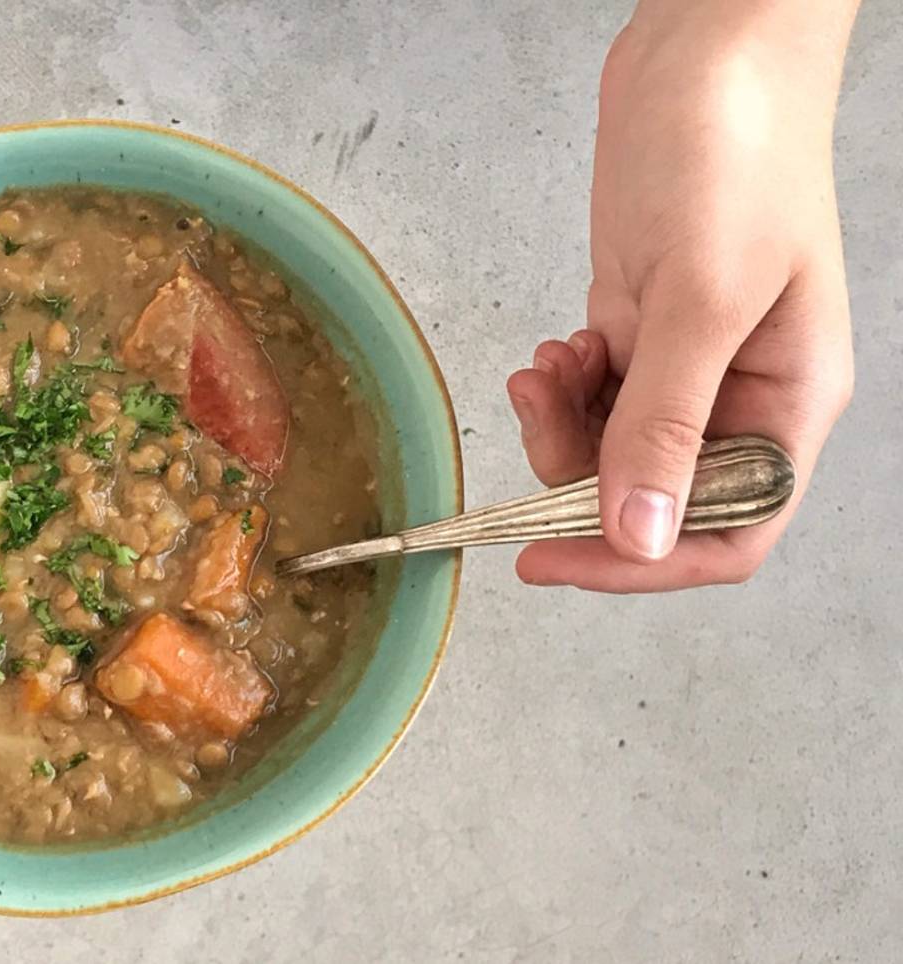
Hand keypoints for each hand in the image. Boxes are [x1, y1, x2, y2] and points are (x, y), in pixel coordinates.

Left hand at [506, 5, 855, 591]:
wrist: (703, 56)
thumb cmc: (733, 155)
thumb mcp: (701, 300)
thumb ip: (667, 424)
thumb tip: (641, 534)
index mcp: (787, 403)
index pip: (729, 532)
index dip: (640, 564)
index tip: (548, 560)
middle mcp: (741, 396)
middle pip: (655, 497)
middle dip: (581, 477)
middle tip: (535, 423)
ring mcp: (687, 364)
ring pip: (611, 450)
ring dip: (561, 428)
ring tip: (544, 369)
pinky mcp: (640, 329)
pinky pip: (593, 398)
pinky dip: (561, 390)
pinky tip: (552, 351)